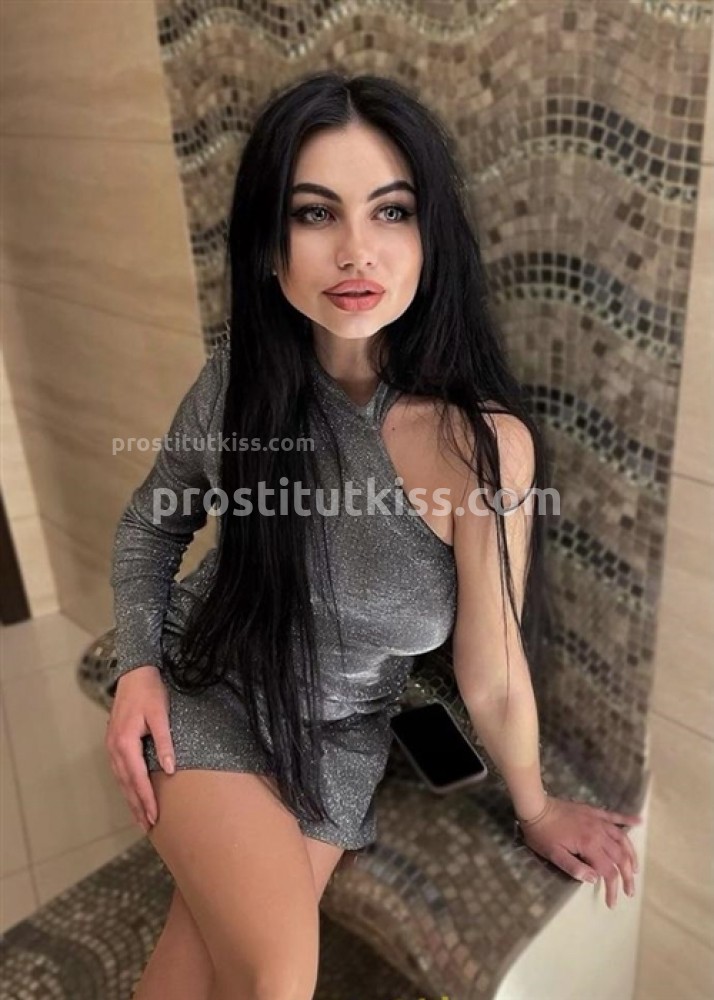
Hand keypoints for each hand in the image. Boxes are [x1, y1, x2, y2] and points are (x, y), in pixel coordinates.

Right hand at [104, 665, 175, 834]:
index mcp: (125, 743)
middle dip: (137, 806)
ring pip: (121, 780)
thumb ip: (164, 742)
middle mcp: (114, 748)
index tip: (155, 818)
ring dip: (130, 799)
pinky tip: (133, 794)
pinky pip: (119, 771)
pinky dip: (126, 786)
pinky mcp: (114, 742)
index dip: (146, 800)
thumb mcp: (161, 715)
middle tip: (148, 827)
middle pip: (126, 785)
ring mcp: (111, 746)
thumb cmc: (150, 692)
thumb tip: (170, 768)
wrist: (135, 673)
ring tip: (141, 818)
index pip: (137, 779)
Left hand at [518, 796, 642, 908]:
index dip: (612, 888)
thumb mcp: (554, 855)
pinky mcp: (594, 811)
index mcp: (589, 845)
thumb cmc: (542, 834)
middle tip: (629, 891)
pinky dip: (628, 820)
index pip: (608, 871)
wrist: (536, 807)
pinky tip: (639, 822)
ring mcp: (598, 820)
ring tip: (635, 869)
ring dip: (631, 855)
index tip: (611, 903)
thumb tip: (595, 879)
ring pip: (622, 839)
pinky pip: (615, 816)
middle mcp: (598, 832)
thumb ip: (575, 869)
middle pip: (620, 857)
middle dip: (627, 876)